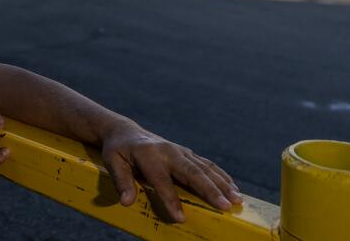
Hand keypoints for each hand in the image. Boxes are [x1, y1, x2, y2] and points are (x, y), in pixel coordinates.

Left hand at [100, 122, 242, 222]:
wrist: (126, 131)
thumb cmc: (118, 150)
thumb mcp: (112, 162)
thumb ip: (121, 181)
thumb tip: (126, 201)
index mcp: (149, 155)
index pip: (162, 181)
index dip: (171, 200)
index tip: (181, 217)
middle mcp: (168, 152)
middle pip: (192, 172)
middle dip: (211, 190)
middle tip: (226, 206)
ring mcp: (180, 151)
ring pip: (205, 168)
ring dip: (222, 184)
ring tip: (237, 199)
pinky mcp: (187, 153)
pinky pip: (207, 164)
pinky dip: (222, 176)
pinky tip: (233, 187)